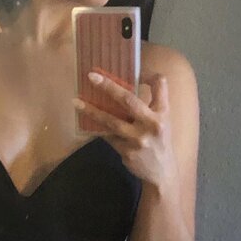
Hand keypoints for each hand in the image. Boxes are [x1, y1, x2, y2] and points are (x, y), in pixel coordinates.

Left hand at [74, 69, 177, 188]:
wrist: (162, 172)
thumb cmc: (160, 140)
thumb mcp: (164, 119)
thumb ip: (153, 101)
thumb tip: (137, 80)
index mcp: (162, 113)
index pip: (160, 86)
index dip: (150, 75)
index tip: (137, 68)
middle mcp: (151, 124)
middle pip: (128, 101)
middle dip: (109, 87)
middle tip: (91, 77)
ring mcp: (137, 140)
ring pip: (111, 121)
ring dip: (92, 111)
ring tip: (76, 102)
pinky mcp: (126, 152)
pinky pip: (107, 136)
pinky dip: (97, 127)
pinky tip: (85, 121)